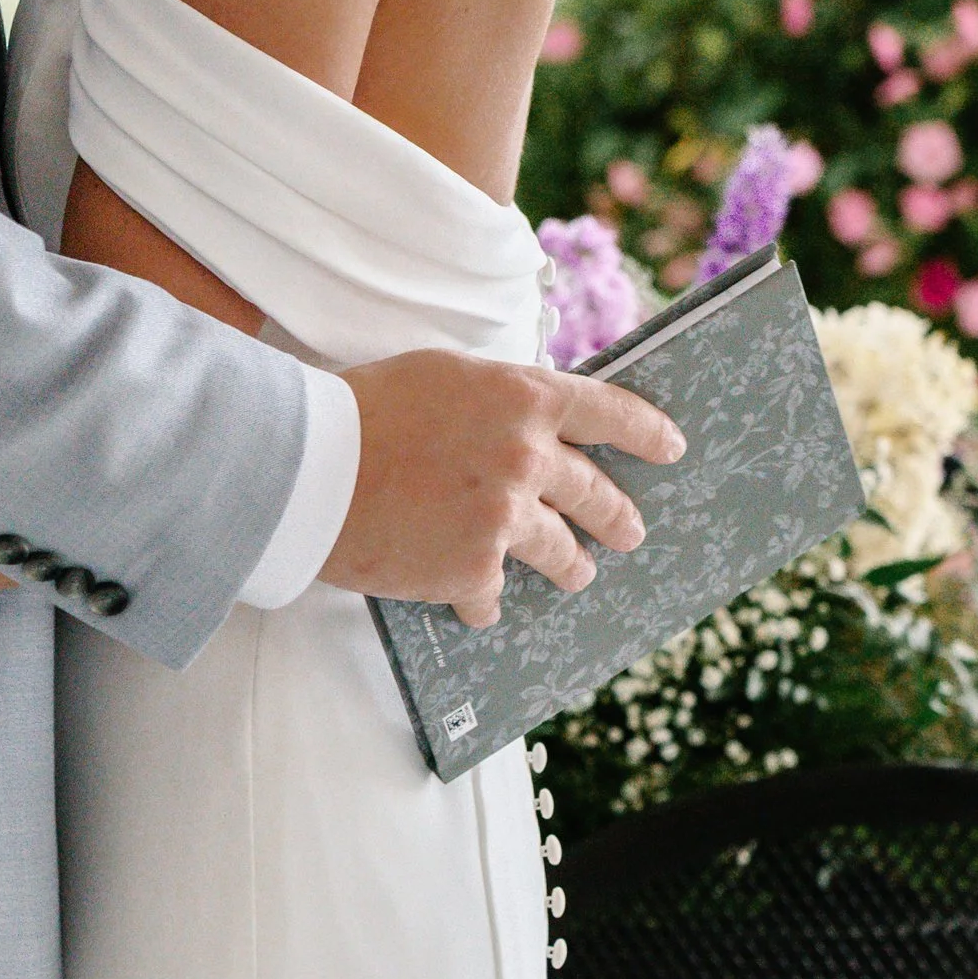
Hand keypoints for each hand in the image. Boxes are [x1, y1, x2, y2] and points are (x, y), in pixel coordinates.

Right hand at [322, 353, 684, 631]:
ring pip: (562, 554)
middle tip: (630, 530)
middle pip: (597, 493)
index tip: (672, 448)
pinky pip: (496, 593)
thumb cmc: (363, 409)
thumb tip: (531, 419)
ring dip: (572, 567)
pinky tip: (473, 603)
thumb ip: (499, 397)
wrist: (305, 467)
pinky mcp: (473, 571)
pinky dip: (483, 598)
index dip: (647, 430)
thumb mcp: (445, 375)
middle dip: (619, 516)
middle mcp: (526, 457)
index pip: (610, 411)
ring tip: (577, 575)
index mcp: (522, 396)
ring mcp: (504, 518)